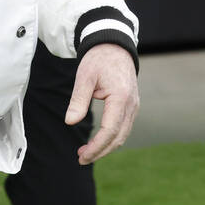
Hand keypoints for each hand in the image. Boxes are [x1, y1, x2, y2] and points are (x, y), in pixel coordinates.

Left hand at [65, 43, 138, 165]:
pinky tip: (98, 140)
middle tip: (81, 158)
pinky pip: (124, 127)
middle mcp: (131, 104)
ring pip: (123, 134)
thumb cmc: (98, 59)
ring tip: (86, 152)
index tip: (82, 155)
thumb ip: (78, 100)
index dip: (96, 146)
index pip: (110, 130)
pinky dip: (112, 138)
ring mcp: (134, 105)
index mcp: (120, 96)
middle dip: (100, 151)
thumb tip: (70, 122)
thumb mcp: (84, 76)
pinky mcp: (132, 106)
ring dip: (106, 146)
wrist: (114, 46)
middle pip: (118, 137)